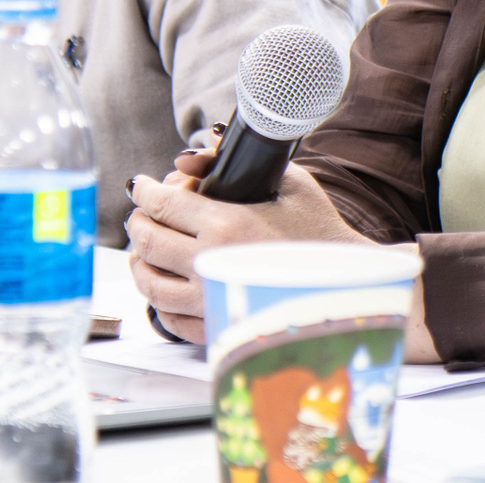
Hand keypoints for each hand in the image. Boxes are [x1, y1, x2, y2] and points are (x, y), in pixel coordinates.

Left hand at [126, 151, 428, 354]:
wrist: (347, 280)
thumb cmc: (320, 227)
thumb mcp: (290, 181)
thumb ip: (241, 161)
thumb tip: (190, 158)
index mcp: (227, 225)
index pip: (162, 203)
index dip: (145, 189)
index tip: (141, 184)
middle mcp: (211, 264)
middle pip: (148, 240)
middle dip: (138, 220)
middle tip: (141, 211)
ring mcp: (210, 300)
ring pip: (149, 282)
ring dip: (139, 260)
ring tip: (145, 248)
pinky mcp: (216, 327)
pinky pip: (168, 318)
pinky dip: (158, 299)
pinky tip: (165, 284)